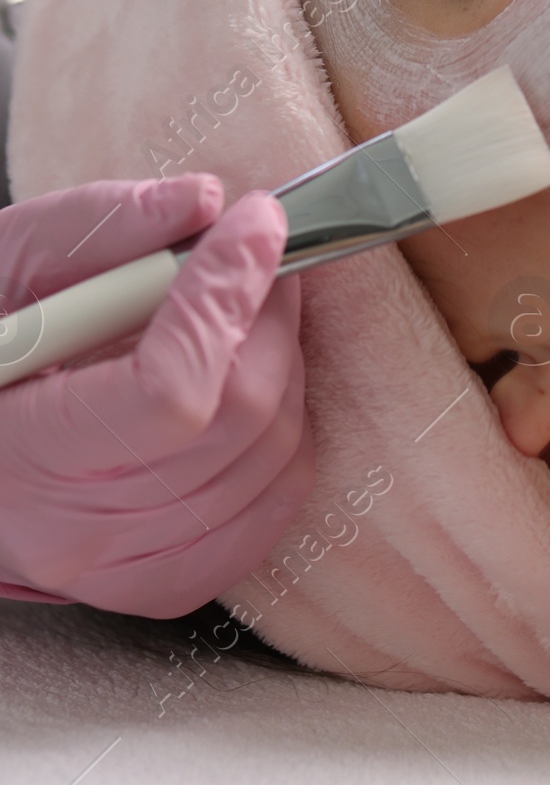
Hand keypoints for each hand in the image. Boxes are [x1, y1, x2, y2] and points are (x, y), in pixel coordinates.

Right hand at [0, 178, 313, 615]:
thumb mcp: (4, 266)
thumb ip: (95, 227)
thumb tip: (204, 203)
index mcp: (17, 452)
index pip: (167, 391)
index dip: (226, 296)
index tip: (256, 222)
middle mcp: (71, 531)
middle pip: (236, 420)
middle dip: (269, 316)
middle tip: (260, 253)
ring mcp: (122, 568)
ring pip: (271, 460)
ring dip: (285, 365)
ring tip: (252, 309)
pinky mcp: (163, 582)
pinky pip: (271, 510)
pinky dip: (284, 434)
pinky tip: (254, 381)